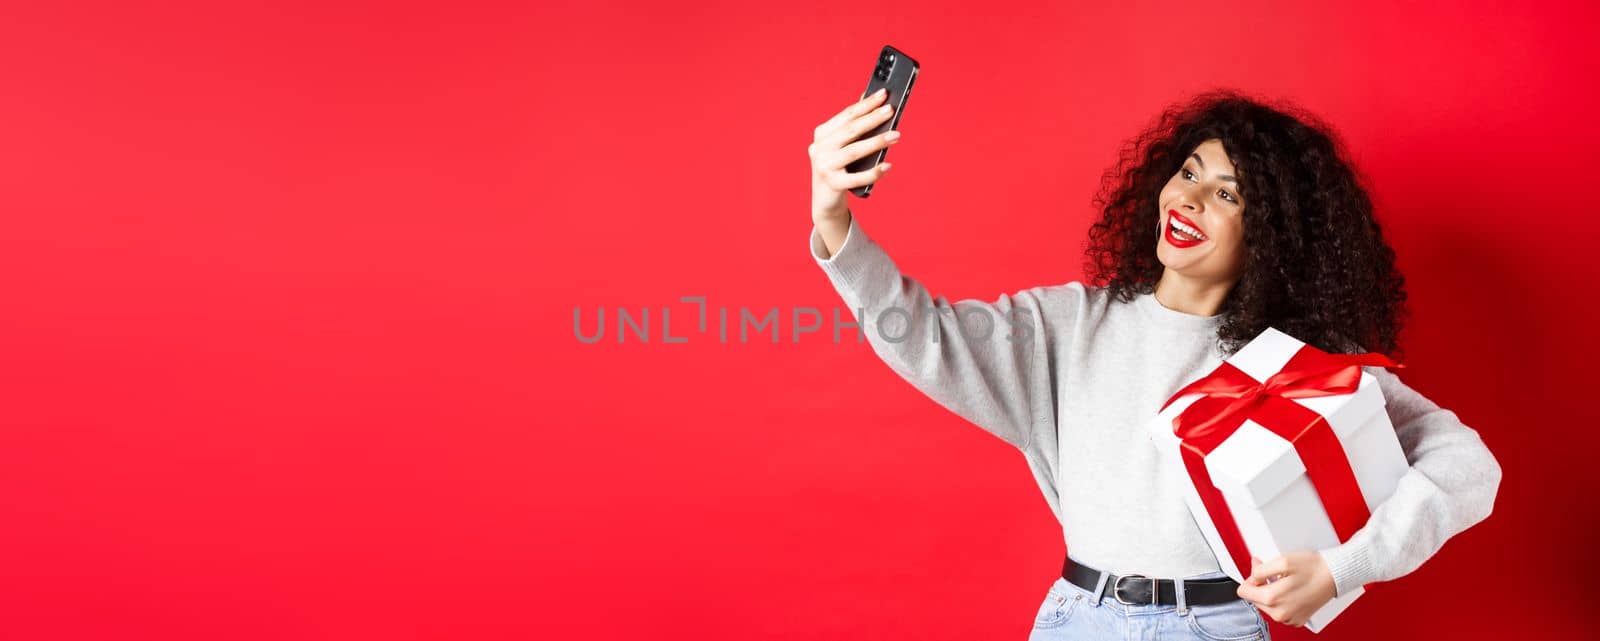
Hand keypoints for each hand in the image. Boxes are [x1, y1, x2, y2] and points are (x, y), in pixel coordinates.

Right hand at [808, 87, 900, 221]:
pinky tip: (887, 165)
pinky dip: (873, 172)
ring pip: (854, 151)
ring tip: (896, 135)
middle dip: (872, 119)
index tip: (883, 94)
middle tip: (891, 110)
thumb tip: (877, 105)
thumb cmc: (840, 167)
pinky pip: (857, 178)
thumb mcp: (843, 146)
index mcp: (822, 134)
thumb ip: (855, 127)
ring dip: (877, 142)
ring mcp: (824, 166)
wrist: (825, 200)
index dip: (865, 104)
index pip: (847, 115)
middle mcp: (820, 148)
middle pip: (850, 130)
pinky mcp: (832, 184)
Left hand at [1234, 552, 1336, 627]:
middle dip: (1261, 585)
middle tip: (1276, 574)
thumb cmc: (1314, 568)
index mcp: (1272, 599)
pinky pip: (1280, 610)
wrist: (1336, 575)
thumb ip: (1260, 569)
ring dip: (1272, 593)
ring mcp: (1289, 618)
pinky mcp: (1297, 620)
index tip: (1260, 571)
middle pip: (1254, 599)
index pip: (1243, 591)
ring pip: (1267, 605)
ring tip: (1287, 582)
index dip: (1250, 578)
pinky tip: (1293, 590)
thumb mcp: (1282, 560)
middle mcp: (1279, 613)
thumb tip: (1252, 574)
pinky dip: (1283, 600)